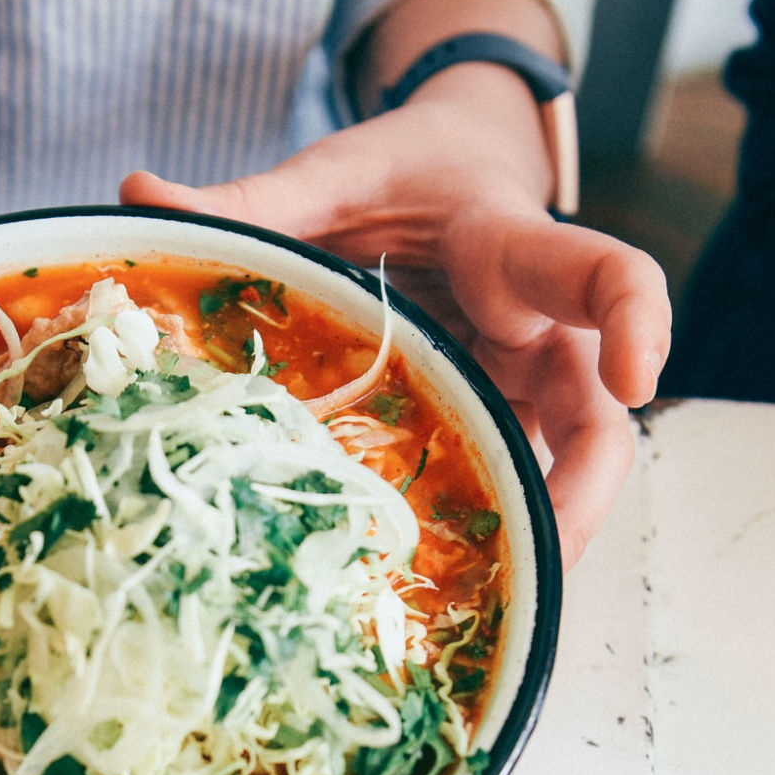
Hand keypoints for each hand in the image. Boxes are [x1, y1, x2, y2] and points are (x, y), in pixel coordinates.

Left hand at [120, 92, 670, 567]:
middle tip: (551, 558)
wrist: (448, 170)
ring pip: (558, 460)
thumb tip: (134, 192)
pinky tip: (443, 585)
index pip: (599, 271)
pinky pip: (506, 471)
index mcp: (507, 247)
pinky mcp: (493, 411)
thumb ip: (248, 194)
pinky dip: (487, 525)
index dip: (634, 320)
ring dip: (536, 529)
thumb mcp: (331, 175)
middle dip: (585, 485)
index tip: (640, 378)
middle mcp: (533, 324)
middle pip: (592, 409)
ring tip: (493, 605)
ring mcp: (517, 377)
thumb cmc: (402, 174)